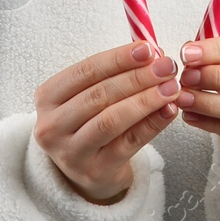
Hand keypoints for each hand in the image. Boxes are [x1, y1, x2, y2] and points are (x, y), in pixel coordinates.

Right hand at [32, 41, 182, 203]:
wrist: (86, 170)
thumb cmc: (90, 122)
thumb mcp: (89, 95)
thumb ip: (115, 73)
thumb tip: (152, 53)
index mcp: (47, 97)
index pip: (85, 71)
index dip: (118, 58)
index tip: (147, 49)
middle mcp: (52, 125)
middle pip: (100, 95)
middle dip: (138, 77)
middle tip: (166, 67)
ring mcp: (71, 152)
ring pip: (112, 120)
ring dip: (146, 100)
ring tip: (171, 88)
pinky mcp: (95, 171)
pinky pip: (128, 143)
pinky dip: (152, 124)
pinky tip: (169, 110)